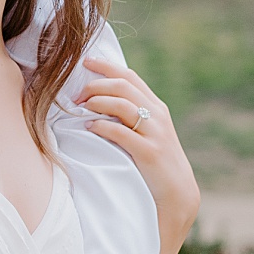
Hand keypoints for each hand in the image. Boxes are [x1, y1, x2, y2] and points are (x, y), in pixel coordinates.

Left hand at [73, 56, 199, 244]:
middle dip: (96, 85)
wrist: (177, 192)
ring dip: (97, 102)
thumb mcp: (147, 133)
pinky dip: (102, 126)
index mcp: (156, 107)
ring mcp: (155, 132)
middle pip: (123, 86)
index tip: (85, 61)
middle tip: (76, 94)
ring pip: (122, 104)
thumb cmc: (155, 163)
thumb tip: (99, 101)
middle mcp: (157, 115)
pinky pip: (121, 132)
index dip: (106, 66)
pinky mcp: (149, 151)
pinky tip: (89, 127)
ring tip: (80, 108)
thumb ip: (131, 116)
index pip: (129, 76)